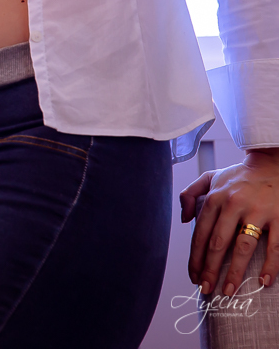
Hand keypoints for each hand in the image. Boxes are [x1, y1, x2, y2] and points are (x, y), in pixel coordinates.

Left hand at [179, 148, 278, 295]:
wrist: (271, 163)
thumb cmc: (238, 177)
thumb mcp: (210, 178)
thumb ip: (191, 194)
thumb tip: (184, 219)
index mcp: (215, 198)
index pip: (200, 233)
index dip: (195, 258)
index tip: (194, 277)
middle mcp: (233, 204)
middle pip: (217, 243)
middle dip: (210, 269)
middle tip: (206, 290)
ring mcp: (257, 210)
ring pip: (243, 247)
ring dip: (235, 272)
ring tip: (229, 290)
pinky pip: (275, 245)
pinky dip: (270, 265)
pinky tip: (264, 282)